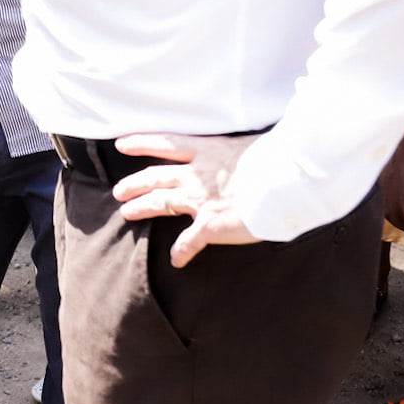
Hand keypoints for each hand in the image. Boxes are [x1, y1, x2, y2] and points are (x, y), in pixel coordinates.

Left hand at [111, 133, 262, 263]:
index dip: (141, 143)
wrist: (285, 180)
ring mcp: (201, 200)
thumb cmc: (277, 159)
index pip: (165, 143)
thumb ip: (236, 152)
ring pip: (161, 203)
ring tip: (126, 213)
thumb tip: (242, 152)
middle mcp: (197, 174)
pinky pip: (188, 242)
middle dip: (134, 183)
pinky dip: (181, 252)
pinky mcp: (209, 225)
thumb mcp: (250, 145)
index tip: (121, 143)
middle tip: (118, 190)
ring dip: (141, 208)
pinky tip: (177, 260)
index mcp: (207, 150)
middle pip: (156, 177)